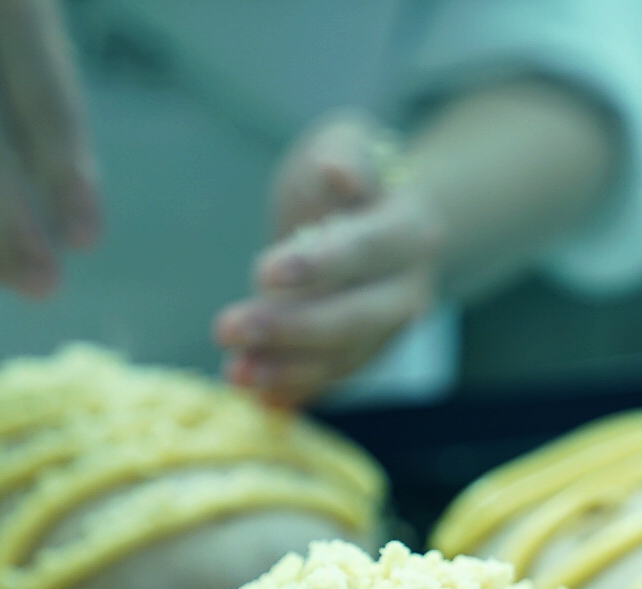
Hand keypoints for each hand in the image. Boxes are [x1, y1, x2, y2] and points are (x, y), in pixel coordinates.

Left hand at [214, 111, 444, 407]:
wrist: (370, 221)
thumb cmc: (348, 176)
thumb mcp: (346, 141)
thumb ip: (345, 153)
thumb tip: (340, 173)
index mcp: (414, 230)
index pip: (370, 249)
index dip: (322, 263)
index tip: (264, 271)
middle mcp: (412, 289)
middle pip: (359, 318)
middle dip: (293, 328)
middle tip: (228, 326)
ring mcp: (391, 331)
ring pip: (346, 359)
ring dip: (288, 370)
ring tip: (234, 372)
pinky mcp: (364, 356)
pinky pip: (332, 380)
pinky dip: (295, 391)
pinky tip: (254, 394)